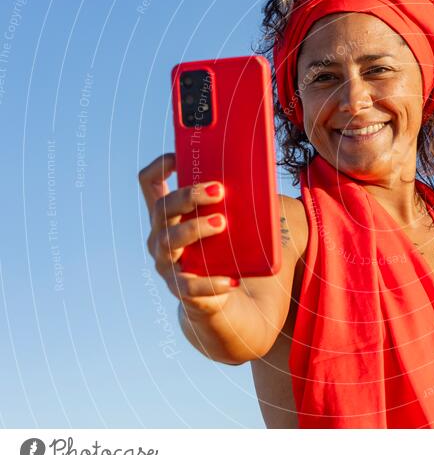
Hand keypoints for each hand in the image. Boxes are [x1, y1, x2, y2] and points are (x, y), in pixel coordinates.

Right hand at [138, 153, 235, 316]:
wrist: (224, 298)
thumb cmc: (227, 250)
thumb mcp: (228, 223)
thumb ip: (235, 203)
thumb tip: (262, 178)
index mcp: (170, 215)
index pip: (150, 184)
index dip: (160, 166)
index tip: (178, 156)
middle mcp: (160, 235)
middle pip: (163, 208)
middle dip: (189, 196)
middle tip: (219, 191)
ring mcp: (166, 262)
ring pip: (169, 240)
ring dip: (194, 228)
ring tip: (221, 223)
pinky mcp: (180, 289)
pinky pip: (189, 285)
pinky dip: (209, 282)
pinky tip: (230, 280)